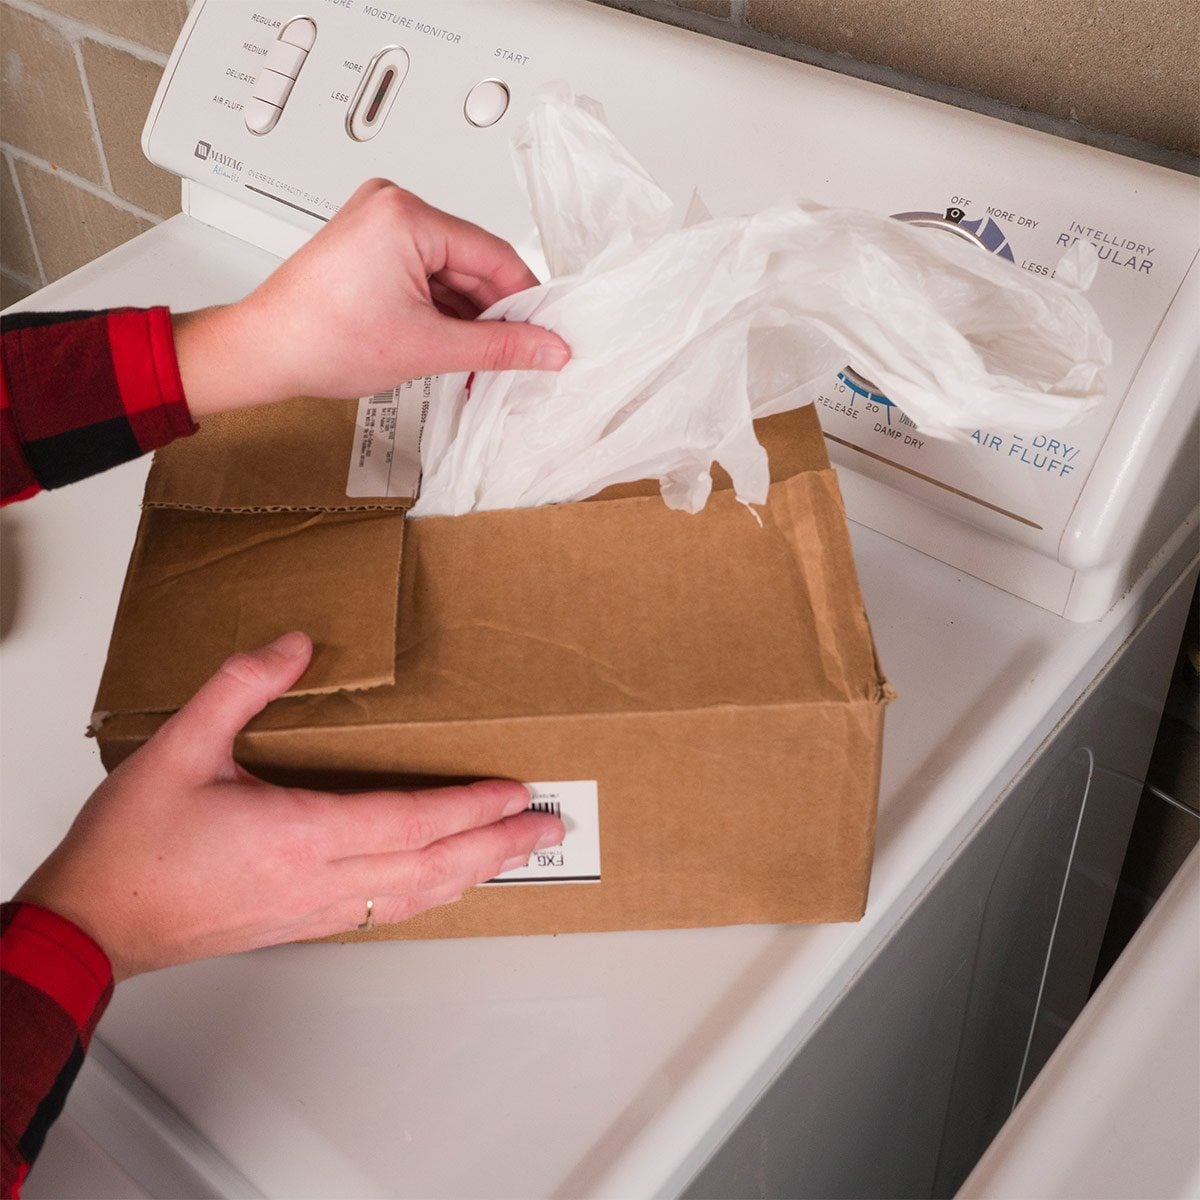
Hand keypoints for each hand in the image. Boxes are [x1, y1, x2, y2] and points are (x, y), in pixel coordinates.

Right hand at [14, 633, 562, 978]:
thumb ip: (239, 687)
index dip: (470, 806)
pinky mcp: (302, 922)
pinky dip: (432, 893)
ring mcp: (314, 909)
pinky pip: (387, 912)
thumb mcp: (178, 747)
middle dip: (498, 844)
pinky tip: (446, 884)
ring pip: (417, 896)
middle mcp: (319, 880)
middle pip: (433, 866)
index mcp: (299, 836)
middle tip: (548, 826)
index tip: (516, 791)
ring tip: (517, 854)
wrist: (93, 924)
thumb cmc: (132, 849)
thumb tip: (296, 645)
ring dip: (475, 872)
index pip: (410, 821)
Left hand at [172, 180, 569, 417]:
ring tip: (477, 359)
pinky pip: (426, 276)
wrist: (263, 351)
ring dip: (467, 317)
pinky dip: (441, 311)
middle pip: (473, 264)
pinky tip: (451, 343)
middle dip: (493, 314)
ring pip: (451, 274)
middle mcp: (393, 206)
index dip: (526, 301)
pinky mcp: (371, 245)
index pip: (494, 255)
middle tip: (517, 355)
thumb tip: (548, 347)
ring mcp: (380, 224)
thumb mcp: (428, 347)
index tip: (548, 331)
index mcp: (407, 215)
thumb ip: (499, 346)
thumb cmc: (319, 339)